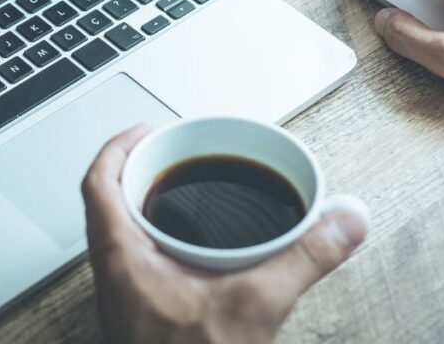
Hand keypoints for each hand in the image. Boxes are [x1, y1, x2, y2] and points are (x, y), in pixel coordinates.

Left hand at [82, 126, 368, 343]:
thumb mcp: (256, 306)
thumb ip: (305, 258)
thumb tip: (345, 219)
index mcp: (123, 259)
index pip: (98, 183)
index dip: (118, 146)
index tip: (148, 129)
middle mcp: (114, 275)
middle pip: (107, 201)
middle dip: (140, 169)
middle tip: (173, 154)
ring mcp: (125, 296)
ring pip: (121, 232)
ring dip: (148, 205)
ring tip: (185, 191)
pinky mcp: (141, 314)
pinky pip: (140, 260)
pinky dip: (162, 240)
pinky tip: (198, 249)